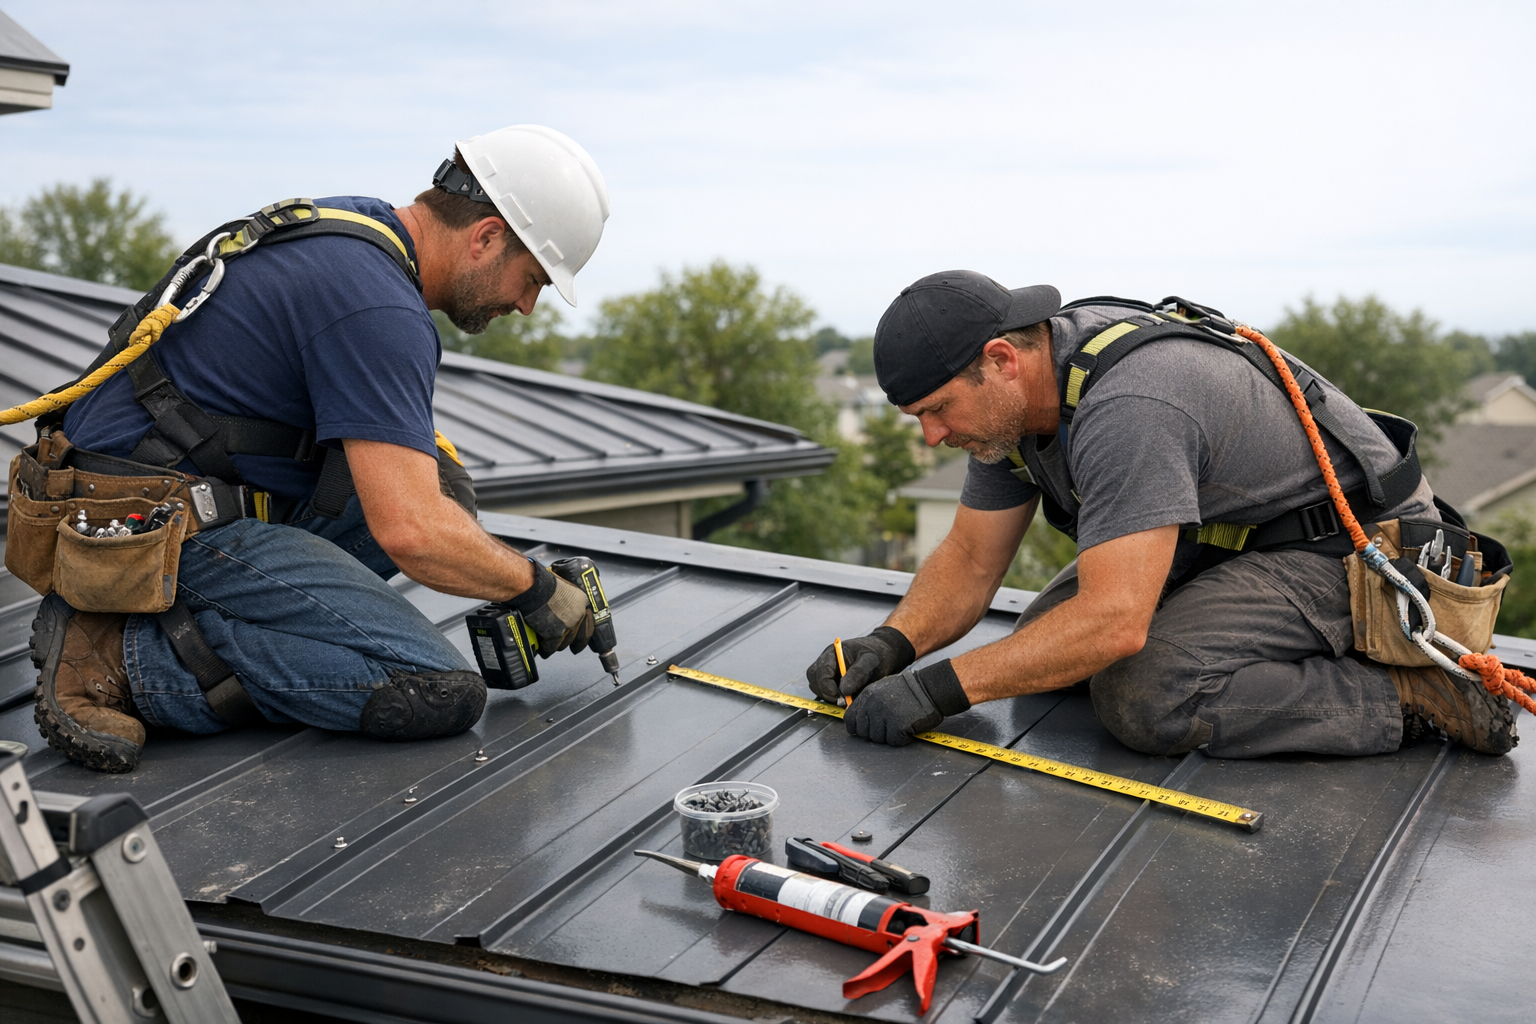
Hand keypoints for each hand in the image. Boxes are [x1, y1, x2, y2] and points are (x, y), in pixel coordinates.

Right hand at [509, 561, 594, 655]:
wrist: (534, 587)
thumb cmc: (544, 583)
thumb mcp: (564, 588)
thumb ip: (568, 601)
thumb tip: (565, 607)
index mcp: (582, 601)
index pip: (590, 622)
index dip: (585, 633)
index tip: (584, 638)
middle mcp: (579, 614)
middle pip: (579, 636)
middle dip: (576, 644)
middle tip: (574, 648)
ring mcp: (568, 625)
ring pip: (566, 642)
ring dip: (559, 645)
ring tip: (554, 645)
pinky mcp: (556, 634)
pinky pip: (552, 647)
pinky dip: (547, 649)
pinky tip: (544, 650)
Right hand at [806, 626, 915, 703]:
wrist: (885, 653)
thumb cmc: (877, 653)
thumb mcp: (870, 661)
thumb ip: (857, 674)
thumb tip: (843, 691)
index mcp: (832, 653)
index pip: (820, 671)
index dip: (827, 686)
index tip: (840, 696)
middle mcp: (827, 663)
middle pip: (814, 679)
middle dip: (826, 692)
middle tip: (842, 700)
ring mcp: (829, 673)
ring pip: (817, 687)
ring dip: (828, 696)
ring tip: (846, 699)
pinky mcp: (834, 682)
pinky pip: (826, 692)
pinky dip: (833, 698)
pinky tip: (847, 699)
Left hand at [845, 661, 970, 745]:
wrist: (929, 689)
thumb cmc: (909, 690)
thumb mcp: (882, 689)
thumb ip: (869, 703)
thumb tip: (859, 718)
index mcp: (867, 695)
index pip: (850, 719)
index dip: (858, 727)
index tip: (867, 729)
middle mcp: (872, 705)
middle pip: (863, 732)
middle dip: (875, 733)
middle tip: (889, 727)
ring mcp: (884, 715)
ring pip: (878, 739)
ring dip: (889, 736)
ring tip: (900, 724)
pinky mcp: (897, 725)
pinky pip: (894, 741)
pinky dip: (902, 739)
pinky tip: (908, 728)